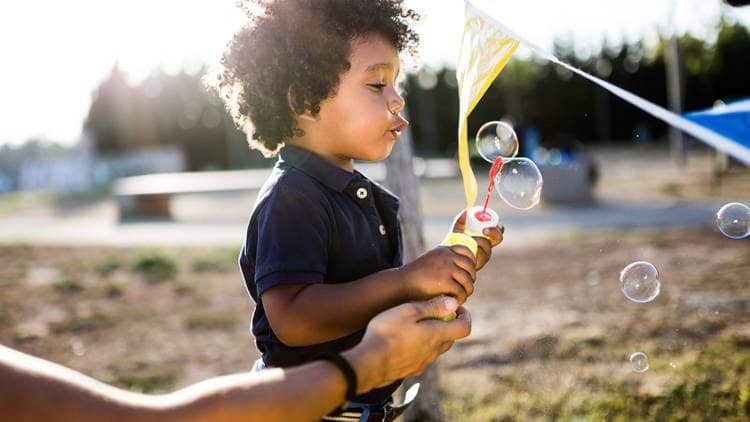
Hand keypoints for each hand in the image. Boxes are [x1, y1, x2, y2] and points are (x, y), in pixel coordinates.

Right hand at [342, 296, 470, 392]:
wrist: (369, 363)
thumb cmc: (388, 333)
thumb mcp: (409, 311)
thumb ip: (433, 307)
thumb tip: (454, 302)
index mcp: (437, 335)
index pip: (464, 327)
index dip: (465, 316)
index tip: (457, 307)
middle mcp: (434, 352)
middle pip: (451, 337)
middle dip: (448, 324)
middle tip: (435, 312)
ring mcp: (423, 363)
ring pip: (437, 348)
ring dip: (434, 336)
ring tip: (417, 325)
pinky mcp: (412, 370)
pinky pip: (424, 357)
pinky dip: (421, 347)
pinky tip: (405, 341)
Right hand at [399, 241, 475, 303]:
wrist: (401, 285)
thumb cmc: (417, 276)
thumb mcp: (432, 261)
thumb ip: (447, 260)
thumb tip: (468, 267)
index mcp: (444, 250)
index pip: (467, 251)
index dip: (471, 263)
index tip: (467, 274)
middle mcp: (446, 256)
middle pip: (470, 267)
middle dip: (470, 279)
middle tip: (465, 288)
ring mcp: (446, 268)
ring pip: (468, 280)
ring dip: (467, 291)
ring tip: (461, 296)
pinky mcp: (444, 281)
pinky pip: (461, 291)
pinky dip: (460, 298)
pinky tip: (455, 302)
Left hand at [451, 209, 503, 270]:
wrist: (447, 258)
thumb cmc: (453, 243)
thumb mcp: (456, 231)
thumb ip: (460, 221)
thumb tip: (465, 210)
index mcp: (486, 236)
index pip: (498, 230)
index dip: (498, 226)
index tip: (492, 222)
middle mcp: (487, 246)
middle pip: (498, 238)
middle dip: (494, 232)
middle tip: (484, 230)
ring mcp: (484, 256)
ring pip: (488, 247)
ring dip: (481, 241)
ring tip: (470, 239)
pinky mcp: (479, 264)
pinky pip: (480, 257)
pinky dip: (475, 251)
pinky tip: (468, 248)